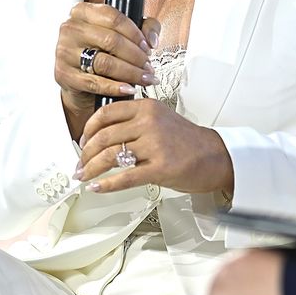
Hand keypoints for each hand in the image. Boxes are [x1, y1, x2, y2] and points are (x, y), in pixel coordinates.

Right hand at [53, 3, 160, 134]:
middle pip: (111, 41)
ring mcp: (64, 52)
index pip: (114, 17)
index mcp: (83, 11)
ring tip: (144, 78)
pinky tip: (129, 89)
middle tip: (148, 67)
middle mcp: (70, 29)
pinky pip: (94, 82)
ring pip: (104, 62)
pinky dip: (115, 87)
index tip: (148, 47)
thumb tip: (152, 40)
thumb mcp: (125, 32)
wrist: (81, 79)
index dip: (136, 34)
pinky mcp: (64, 74)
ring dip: (130, 73)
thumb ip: (145, 27)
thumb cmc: (103, 51)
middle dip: (136, 56)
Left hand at [75, 98, 234, 195]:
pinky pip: (125, 177)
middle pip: (104, 136)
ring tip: (85, 177)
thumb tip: (102, 135)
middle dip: (85, 154)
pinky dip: (107, 184)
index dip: (88, 129)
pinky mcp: (160, 167)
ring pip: (110, 156)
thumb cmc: (187, 141)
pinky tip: (98, 187)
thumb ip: (134, 121)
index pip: (106, 113)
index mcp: (147, 107)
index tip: (82, 141)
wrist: (216, 156)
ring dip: (91, 169)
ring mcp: (155, 144)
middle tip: (80, 165)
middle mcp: (149, 122)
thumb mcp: (160, 119)